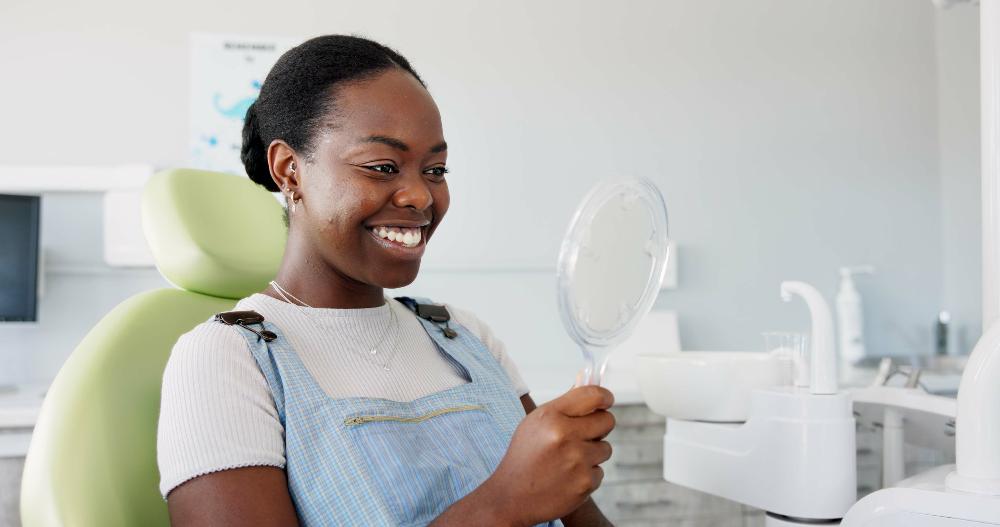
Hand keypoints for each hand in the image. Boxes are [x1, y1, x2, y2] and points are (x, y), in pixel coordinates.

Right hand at [484, 385, 614, 525]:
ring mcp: (577, 461)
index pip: (593, 395)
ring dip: (592, 453)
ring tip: (568, 460)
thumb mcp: (535, 423)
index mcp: (551, 416)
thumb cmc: (524, 456)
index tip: (606, 401)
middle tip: (584, 434)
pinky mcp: (585, 483)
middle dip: (600, 426)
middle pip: (607, 420)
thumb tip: (590, 385)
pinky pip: (599, 471)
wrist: (511, 496)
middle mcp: (565, 436)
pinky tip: (567, 477)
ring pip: (605, 448)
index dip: (604, 397)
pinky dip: (587, 474)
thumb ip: (564, 405)